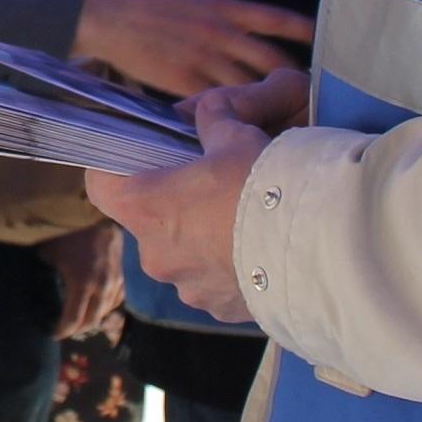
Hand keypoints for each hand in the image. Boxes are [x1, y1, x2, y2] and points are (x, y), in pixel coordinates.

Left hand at [35, 221, 123, 338]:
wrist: (99, 212)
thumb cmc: (70, 230)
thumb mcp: (50, 251)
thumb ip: (46, 269)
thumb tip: (37, 279)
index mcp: (82, 284)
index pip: (73, 320)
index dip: (62, 331)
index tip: (53, 333)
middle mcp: (102, 287)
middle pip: (92, 321)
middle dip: (77, 329)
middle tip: (65, 330)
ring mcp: (116, 281)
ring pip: (107, 310)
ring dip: (93, 318)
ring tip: (80, 319)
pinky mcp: (124, 274)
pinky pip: (118, 298)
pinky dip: (106, 305)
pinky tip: (98, 304)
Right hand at [71, 0, 310, 95]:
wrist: (112, 17)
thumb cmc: (152, 7)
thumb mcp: (196, 1)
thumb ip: (226, 19)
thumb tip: (253, 38)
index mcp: (225, 8)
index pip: (278, 20)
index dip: (306, 34)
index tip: (327, 47)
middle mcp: (221, 33)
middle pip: (272, 61)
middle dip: (295, 80)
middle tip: (311, 96)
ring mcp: (204, 59)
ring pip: (250, 87)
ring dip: (269, 103)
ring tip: (286, 119)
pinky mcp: (185, 83)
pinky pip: (218, 103)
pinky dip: (232, 115)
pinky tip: (243, 127)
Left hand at [83, 69, 306, 327]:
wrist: (321, 248)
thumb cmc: (268, 186)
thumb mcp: (238, 137)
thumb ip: (213, 122)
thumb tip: (209, 112)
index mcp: (146, 207)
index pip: (100, 184)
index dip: (113, 165)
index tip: (135, 156)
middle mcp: (156, 254)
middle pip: (148, 219)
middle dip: (174, 202)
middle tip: (210, 183)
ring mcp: (188, 288)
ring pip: (184, 253)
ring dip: (204, 236)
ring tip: (246, 218)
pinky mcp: (221, 309)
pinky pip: (215, 281)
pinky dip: (231, 265)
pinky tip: (263, 249)